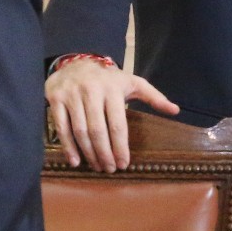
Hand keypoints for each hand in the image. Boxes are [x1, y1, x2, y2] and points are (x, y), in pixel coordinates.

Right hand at [44, 58, 178, 170]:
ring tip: (97, 166)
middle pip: (98, 130)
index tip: (124, 164)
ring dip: (89, 153)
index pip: (117, 124)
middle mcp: (91, 91)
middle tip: (110, 169)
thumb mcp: (132, 83)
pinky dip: (68, 146)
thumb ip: (154, 97)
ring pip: (80, 130)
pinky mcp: (55, 99)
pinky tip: (76, 161)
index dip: (120, 147)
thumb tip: (176, 110)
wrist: (75, 62)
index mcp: (112, 89)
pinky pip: (61, 127)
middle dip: (105, 153)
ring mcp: (71, 95)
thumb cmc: (108, 79)